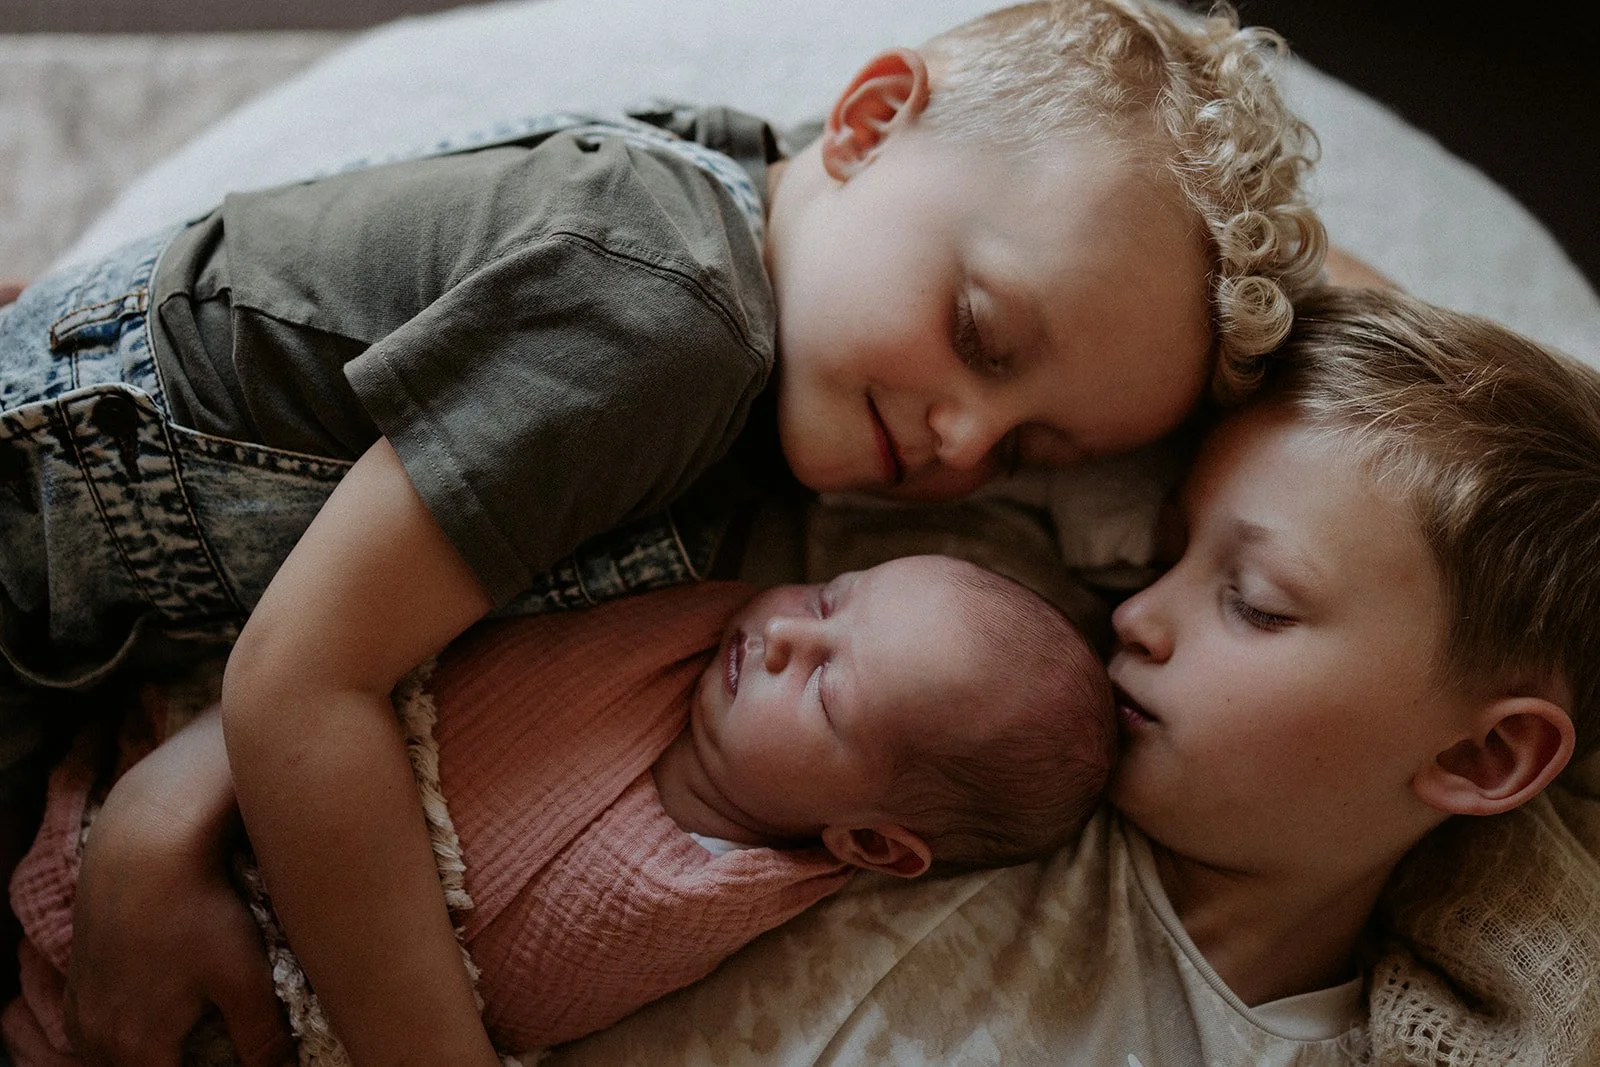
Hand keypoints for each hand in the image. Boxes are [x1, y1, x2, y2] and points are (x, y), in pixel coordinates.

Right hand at [64, 709, 292, 1066]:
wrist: (144, 847)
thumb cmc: (198, 909)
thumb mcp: (245, 976)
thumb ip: (260, 1035)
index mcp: (137, 1048)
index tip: (230, 1058)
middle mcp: (98, 1036)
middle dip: (177, 1062)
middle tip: (215, 1049)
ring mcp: (82, 1006)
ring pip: (110, 1056)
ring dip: (144, 1054)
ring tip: (186, 1039)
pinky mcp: (79, 975)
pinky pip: (91, 1027)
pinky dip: (120, 1033)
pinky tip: (148, 1015)